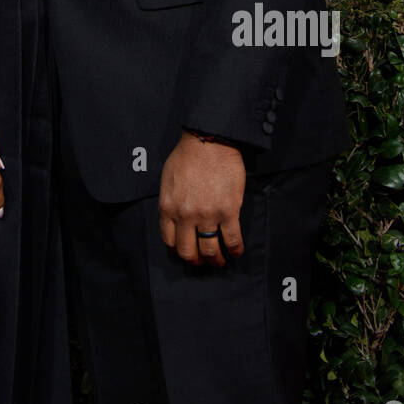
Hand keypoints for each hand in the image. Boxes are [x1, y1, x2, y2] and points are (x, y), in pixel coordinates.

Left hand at [158, 131, 245, 266]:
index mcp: (168, 208)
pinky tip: (236, 252)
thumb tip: (175, 218)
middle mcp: (185, 216)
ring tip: (220, 261)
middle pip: (188, 252)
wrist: (208, 142)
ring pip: (210, 251)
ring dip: (215, 260)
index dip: (178, 251)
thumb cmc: (187, 156)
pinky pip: (232, 240)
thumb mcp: (167, 180)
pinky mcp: (228, 212)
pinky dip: (235, 250)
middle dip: (195, 261)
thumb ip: (170, 202)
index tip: (185, 252)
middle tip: (202, 262)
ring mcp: (207, 216)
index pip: (169, 241)